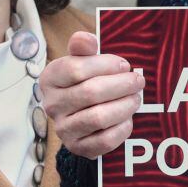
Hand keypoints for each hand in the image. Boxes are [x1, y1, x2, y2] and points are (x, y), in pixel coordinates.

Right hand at [40, 31, 142, 158]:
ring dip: (124, 106)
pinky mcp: (78, 147)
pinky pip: (105, 140)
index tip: (124, 65)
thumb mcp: (80, 60)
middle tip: (137, 81)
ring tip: (136, 98)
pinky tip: (128, 118)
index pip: (77, 69)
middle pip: (90, 92)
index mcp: (50, 79)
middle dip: (121, 85)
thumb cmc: (83, 81)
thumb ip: (83, 47)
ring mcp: (64, 129)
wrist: (79, 115)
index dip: (106, 65)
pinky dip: (122, 128)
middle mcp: (52, 105)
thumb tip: (87, 39)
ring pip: (99, 117)